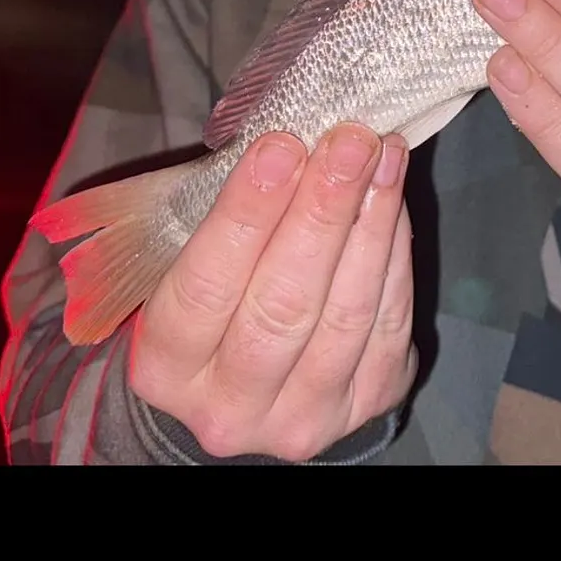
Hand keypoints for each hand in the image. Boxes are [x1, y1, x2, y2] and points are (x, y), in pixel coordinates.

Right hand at [128, 123, 416, 461]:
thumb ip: (223, 220)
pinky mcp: (363, 409)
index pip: (205, 288)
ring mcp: (300, 418)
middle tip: (347, 142)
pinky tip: (392, 199)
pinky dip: (394, 255)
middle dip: (321, 212)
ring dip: (370, 224)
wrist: (247, 391)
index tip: (281, 146)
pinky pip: (388, 324)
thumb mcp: (185, 269)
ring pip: (346, 315)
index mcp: (166, 369)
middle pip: (283, 306)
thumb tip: (290, 143)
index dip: (247, 213)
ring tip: (381, 156)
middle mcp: (229, 408)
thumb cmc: (212, 305)